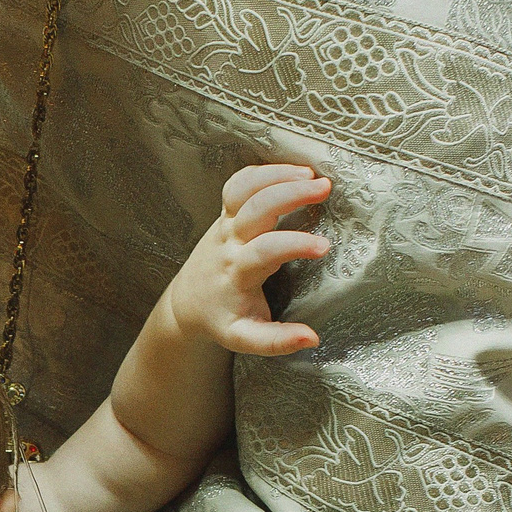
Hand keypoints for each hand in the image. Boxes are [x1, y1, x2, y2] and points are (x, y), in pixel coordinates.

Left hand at [160, 164, 333, 357]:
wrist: (187, 305)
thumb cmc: (220, 319)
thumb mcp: (244, 338)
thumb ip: (276, 341)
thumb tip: (311, 338)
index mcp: (237, 272)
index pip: (266, 251)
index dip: (294, 245)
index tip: (324, 247)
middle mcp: (229, 242)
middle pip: (255, 208)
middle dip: (288, 193)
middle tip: (324, 188)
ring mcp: (225, 224)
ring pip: (243, 188)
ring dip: (276, 175)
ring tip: (311, 173)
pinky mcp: (226, 214)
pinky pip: (239, 184)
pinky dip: (264, 172)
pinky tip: (291, 170)